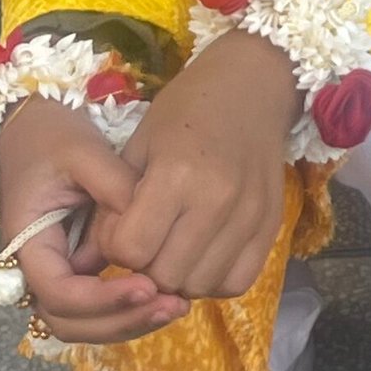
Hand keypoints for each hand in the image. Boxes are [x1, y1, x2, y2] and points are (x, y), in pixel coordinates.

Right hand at [0, 94, 188, 344]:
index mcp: (28, 243)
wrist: (36, 129)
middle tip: (172, 305)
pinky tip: (167, 295)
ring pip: (84, 323)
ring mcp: (58, 273)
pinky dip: (128, 310)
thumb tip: (149, 219)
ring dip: (128, 323)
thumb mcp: (83, 151)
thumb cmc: (53, 138)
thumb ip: (114, 185)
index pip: (57, 293)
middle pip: (69, 322)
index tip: (146, 284)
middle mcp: (38, 269)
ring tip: (177, 305)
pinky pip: (98, 305)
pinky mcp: (79, 269)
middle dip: (119, 321)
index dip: (101, 299)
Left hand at [97, 30, 297, 301]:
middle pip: (165, 276)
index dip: (115, 245)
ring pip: (200, 286)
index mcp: (176, 173)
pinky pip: (237, 281)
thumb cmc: (186, 108)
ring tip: (175, 245)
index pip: (130, 250)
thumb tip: (97, 257)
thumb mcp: (140, 144)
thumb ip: (116, 203)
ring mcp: (249, 215)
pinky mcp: (272, 225)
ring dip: (180, 276)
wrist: (252, 84)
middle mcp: (217, 200)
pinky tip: (205, 252)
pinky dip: (215, 278)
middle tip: (148, 238)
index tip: (121, 225)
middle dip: (146, 265)